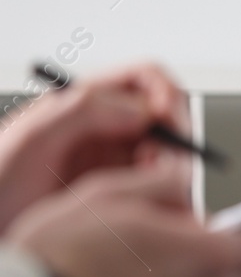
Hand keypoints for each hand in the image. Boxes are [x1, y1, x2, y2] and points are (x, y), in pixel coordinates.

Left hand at [0, 63, 190, 234]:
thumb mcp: (30, 139)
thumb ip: (83, 112)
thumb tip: (143, 108)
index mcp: (84, 103)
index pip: (143, 77)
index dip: (163, 90)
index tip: (165, 115)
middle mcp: (106, 128)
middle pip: (166, 114)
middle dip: (174, 133)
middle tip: (161, 158)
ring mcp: (116, 160)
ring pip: (169, 150)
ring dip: (170, 164)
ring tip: (146, 182)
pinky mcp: (123, 192)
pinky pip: (161, 184)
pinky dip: (164, 189)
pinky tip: (143, 199)